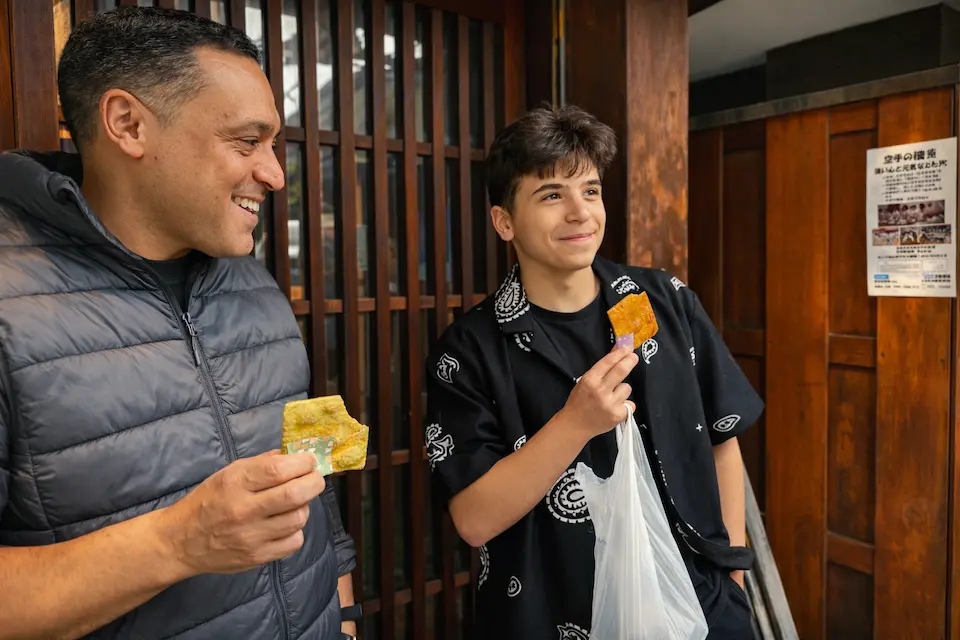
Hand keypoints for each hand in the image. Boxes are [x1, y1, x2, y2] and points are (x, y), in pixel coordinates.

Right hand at [159, 450, 324, 575]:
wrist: (181, 541)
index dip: (302, 462)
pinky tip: (284, 525)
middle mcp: (243, 510)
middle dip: (314, 482)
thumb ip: (262, 463)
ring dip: (303, 506)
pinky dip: (295, 530)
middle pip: (295, 494)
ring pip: (298, 518)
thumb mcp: (228, 473)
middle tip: (314, 478)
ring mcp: (251, 537)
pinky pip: (294, 542)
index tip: (309, 460)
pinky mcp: (257, 557)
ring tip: (293, 503)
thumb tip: (295, 454)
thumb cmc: (208, 501)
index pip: (278, 470)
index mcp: (235, 483)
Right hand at [558, 346, 638, 439]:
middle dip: (630, 361)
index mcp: (590, 380)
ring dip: (622, 389)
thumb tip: (617, 350)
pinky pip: (630, 403)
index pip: (609, 361)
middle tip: (633, 357)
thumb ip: (602, 368)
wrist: (575, 424)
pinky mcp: (618, 415)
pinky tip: (616, 406)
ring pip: (627, 388)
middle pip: (621, 371)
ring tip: (612, 396)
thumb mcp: (586, 381)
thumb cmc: (580, 400)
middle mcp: (600, 391)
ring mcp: (610, 404)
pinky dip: (625, 404)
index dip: (620, 353)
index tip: (627, 348)